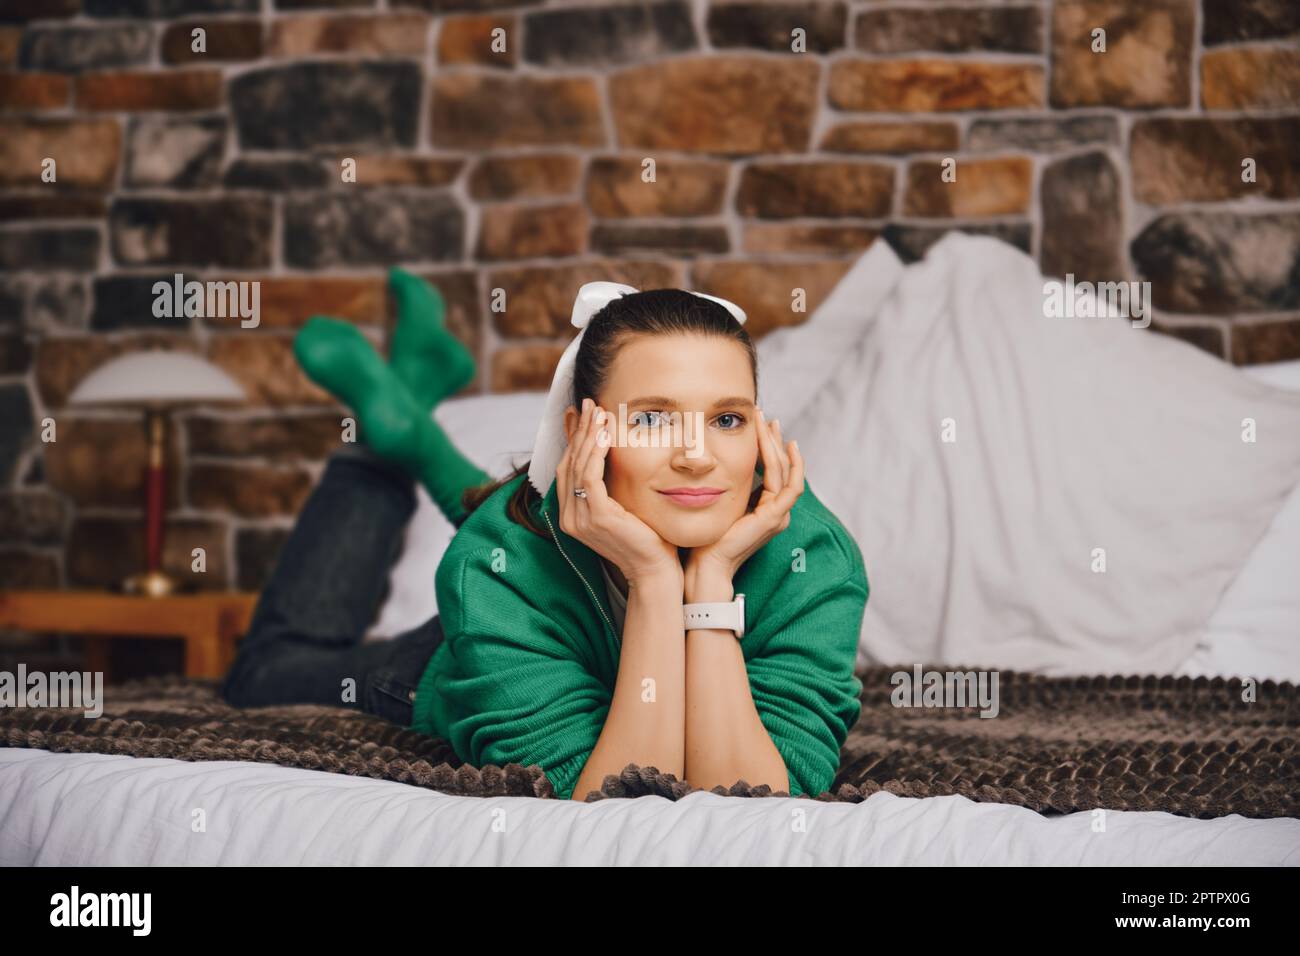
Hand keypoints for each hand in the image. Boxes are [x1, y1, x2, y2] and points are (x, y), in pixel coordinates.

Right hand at [556, 398, 681, 586]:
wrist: (656, 571)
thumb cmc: (647, 539)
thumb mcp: (624, 507)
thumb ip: (612, 487)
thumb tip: (612, 458)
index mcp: (573, 515)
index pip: (568, 468)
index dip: (575, 439)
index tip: (584, 414)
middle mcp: (570, 517)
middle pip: (569, 463)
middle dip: (580, 431)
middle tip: (591, 404)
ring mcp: (580, 519)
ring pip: (578, 466)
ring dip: (588, 436)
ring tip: (599, 412)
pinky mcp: (596, 518)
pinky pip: (590, 477)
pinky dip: (596, 453)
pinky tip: (606, 435)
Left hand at [685, 407, 803, 595]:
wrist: (705, 565)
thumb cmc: (705, 537)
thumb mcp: (718, 502)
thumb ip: (725, 485)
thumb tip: (710, 460)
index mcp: (764, 509)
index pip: (772, 470)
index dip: (767, 445)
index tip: (759, 423)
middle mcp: (776, 511)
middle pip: (782, 467)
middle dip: (774, 439)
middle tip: (765, 415)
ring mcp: (778, 515)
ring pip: (786, 472)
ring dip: (778, 445)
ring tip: (769, 423)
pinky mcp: (774, 518)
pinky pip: (791, 486)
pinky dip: (791, 465)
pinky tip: (785, 445)